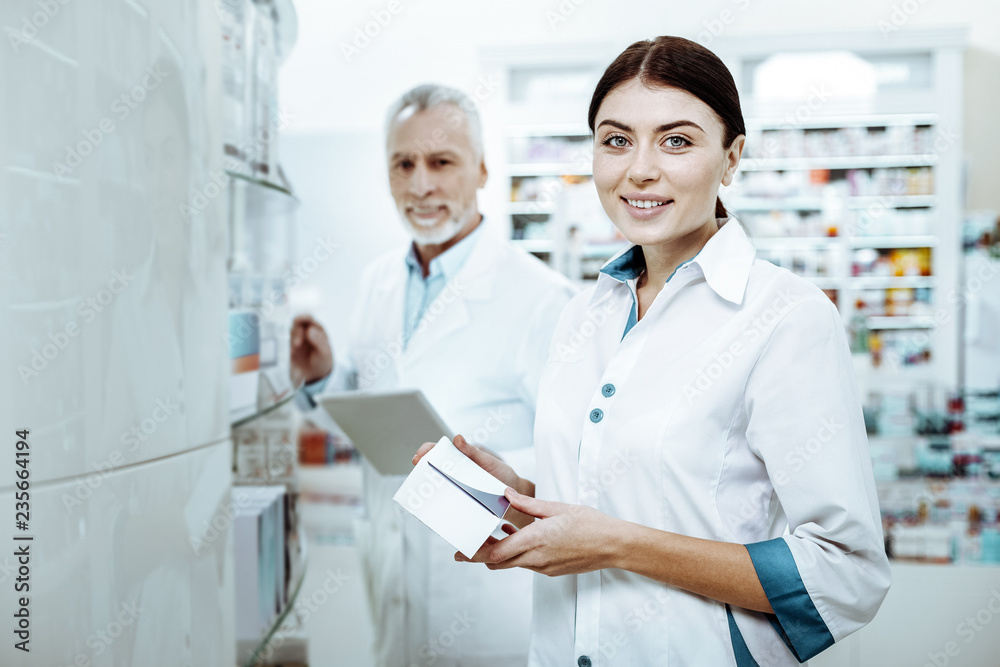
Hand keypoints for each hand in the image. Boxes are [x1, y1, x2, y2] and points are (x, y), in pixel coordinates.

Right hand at [290, 314, 332, 385]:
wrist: (316, 374)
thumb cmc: (323, 360)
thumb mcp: (325, 352)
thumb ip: (319, 341)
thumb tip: (309, 330)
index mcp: (316, 329)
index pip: (308, 318)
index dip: (302, 317)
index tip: (296, 320)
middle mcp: (305, 331)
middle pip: (297, 325)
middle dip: (296, 332)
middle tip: (296, 344)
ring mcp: (296, 338)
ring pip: (289, 333)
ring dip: (290, 340)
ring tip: (294, 351)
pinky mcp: (289, 346)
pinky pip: (285, 343)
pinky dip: (286, 347)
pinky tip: (290, 353)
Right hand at [413, 434, 535, 527]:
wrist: (515, 497)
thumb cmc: (502, 475)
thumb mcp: (488, 462)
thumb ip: (473, 451)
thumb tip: (457, 438)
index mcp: (460, 458)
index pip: (438, 450)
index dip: (426, 451)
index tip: (420, 456)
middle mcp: (455, 472)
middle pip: (433, 468)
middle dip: (422, 470)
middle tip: (418, 473)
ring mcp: (457, 487)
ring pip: (437, 487)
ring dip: (428, 488)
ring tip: (423, 490)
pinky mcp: (460, 502)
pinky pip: (446, 502)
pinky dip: (439, 503)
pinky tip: (435, 506)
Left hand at [457, 488, 624, 576]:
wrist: (613, 545)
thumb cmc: (590, 524)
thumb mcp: (557, 507)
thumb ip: (528, 504)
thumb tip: (506, 494)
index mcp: (537, 539)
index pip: (497, 553)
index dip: (475, 554)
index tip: (460, 551)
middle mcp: (537, 557)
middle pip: (498, 563)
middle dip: (479, 555)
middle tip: (466, 546)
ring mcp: (543, 567)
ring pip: (511, 563)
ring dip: (498, 552)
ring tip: (492, 533)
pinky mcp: (550, 569)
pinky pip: (525, 563)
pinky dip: (515, 553)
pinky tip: (516, 534)